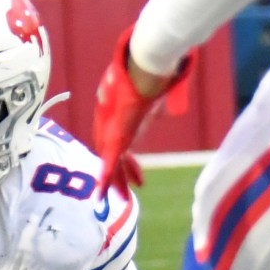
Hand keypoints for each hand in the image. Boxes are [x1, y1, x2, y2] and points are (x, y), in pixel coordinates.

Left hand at [91, 25, 189, 195]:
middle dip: (119, 175)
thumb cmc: (152, 76)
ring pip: (110, 160)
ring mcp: (112, 129)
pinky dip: (106, 177)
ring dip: (114, 182)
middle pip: (110, 153)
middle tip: (124, 194)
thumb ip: (156, 105)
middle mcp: (110, 123)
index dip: (126, 161)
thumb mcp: (155, 97)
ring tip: (122, 200)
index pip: (117, 141)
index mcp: (118, 116)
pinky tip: (102, 193)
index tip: (137, 177)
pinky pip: (110, 160)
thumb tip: (166, 106)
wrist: (144, 69)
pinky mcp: (115, 134)